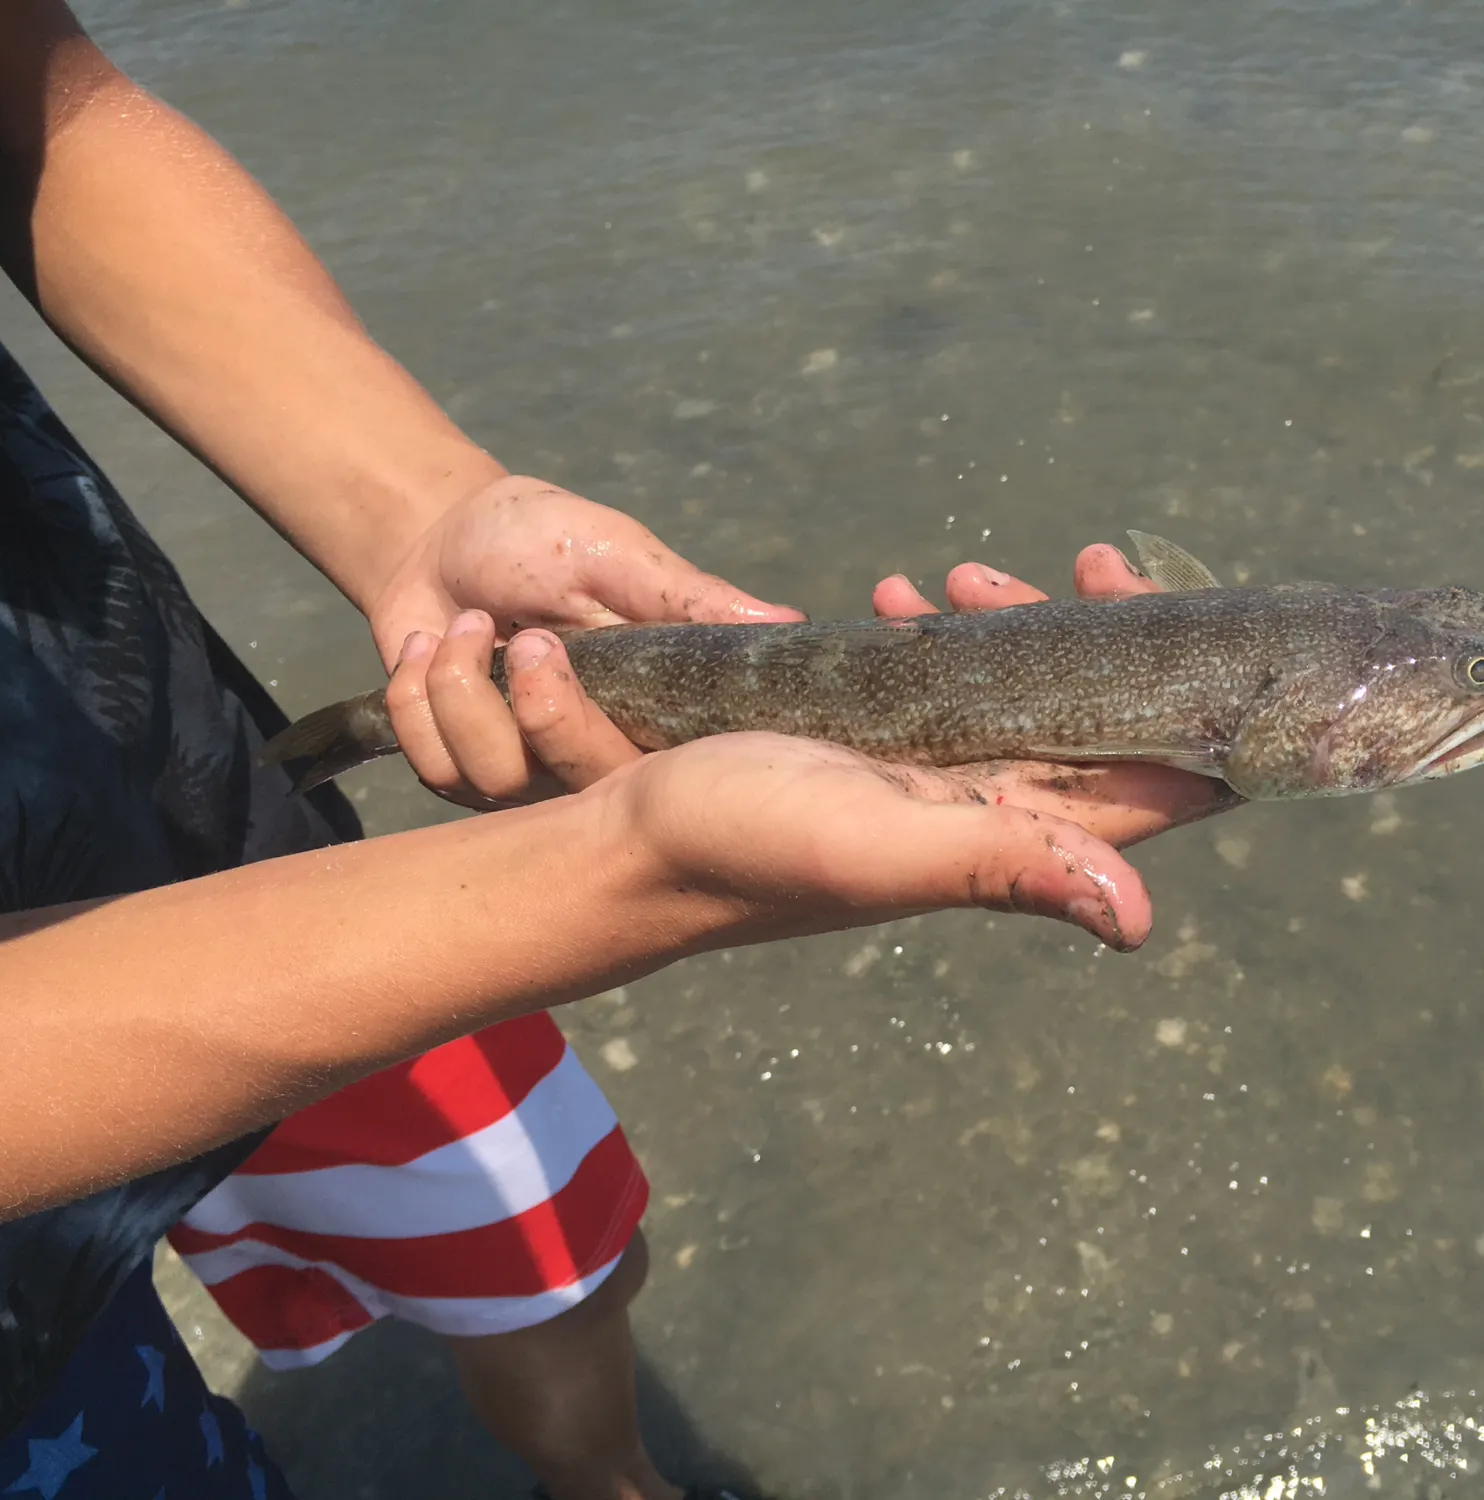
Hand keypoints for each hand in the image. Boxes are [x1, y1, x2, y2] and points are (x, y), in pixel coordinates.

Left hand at [367, 473, 802, 799]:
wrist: (439, 533)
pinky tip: (422, 650)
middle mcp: (598, 758)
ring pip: (496, 784)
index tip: (557, 649)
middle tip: (522, 634)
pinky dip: (414, 698)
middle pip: (578, 795)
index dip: (615, 743)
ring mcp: (531, 773)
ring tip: (465, 626)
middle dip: (532, 708)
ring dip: (459, 688)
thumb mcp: (617, 555)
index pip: (667, 781)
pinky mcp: (464, 772)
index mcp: (655, 714)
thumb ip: (688, 599)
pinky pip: (436, 773)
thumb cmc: (540, 536)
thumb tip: (789, 624)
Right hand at [394, 539, 1237, 871]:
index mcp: (1005, 838)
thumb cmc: (742, 852)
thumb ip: (999, 865)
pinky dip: (935, 635)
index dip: (1199, 711)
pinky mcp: (872, 750)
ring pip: (1015, 693)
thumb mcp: (874, 848)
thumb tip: (1138, 922)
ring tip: (957, 575)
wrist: (629, 849)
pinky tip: (892, 600)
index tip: (1187, 615)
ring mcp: (927, 778)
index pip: (1150, 783)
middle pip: (1094, 720)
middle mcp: (983, 813)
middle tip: (1078, 564)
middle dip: (1101, 637)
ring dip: (1014, 625)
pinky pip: (935, 683)